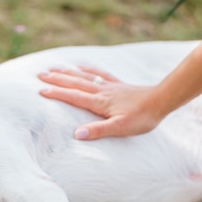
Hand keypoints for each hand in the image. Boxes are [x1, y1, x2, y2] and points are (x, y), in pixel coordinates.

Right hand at [38, 66, 165, 139]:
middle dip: (57, 79)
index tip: (41, 90)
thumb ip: (98, 131)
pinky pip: (99, 74)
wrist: (161, 101)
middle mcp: (102, 91)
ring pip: (84, 77)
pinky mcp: (118, 85)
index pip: (73, 97)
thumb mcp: (120, 128)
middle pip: (75, 83)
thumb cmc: (142, 117)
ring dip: (68, 73)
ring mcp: (110, 87)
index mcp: (99, 103)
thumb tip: (77, 135)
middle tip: (40, 75)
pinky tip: (82, 67)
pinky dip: (88, 70)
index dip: (56, 94)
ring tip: (54, 68)